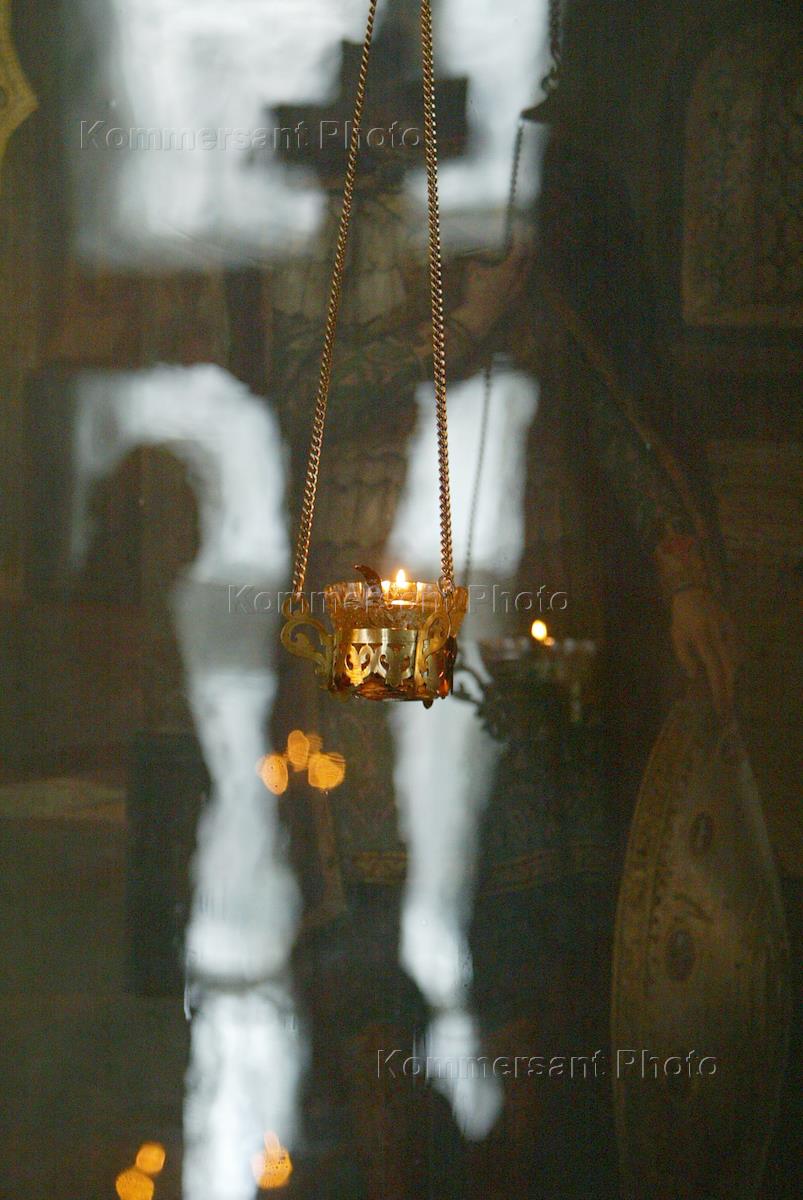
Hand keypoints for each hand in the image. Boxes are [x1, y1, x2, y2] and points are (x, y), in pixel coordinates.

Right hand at [454, 237, 531, 338]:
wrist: (476, 319)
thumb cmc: (475, 292)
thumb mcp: (472, 270)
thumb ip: (476, 259)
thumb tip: (476, 255)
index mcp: (510, 269)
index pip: (520, 248)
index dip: (520, 236)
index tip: (519, 227)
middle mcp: (517, 279)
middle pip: (529, 260)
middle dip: (529, 247)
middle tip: (528, 238)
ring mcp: (517, 292)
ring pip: (526, 273)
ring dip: (526, 262)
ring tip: (525, 256)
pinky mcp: (513, 302)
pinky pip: (521, 285)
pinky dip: (521, 277)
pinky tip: (517, 277)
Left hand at [670, 587, 737, 716]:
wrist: (694, 593)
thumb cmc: (682, 617)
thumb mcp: (677, 637)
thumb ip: (685, 657)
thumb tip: (695, 676)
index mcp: (703, 638)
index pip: (714, 669)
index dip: (718, 688)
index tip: (719, 704)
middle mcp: (719, 636)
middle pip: (730, 669)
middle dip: (729, 690)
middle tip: (727, 708)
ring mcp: (729, 632)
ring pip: (735, 661)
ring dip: (731, 680)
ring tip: (726, 696)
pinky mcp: (734, 629)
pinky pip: (736, 652)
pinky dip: (733, 666)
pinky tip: (728, 677)